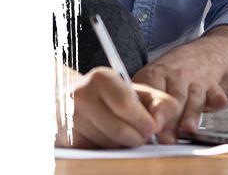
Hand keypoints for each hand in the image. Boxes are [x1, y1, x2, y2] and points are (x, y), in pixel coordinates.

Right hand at [56, 67, 178, 148]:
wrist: (69, 100)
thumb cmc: (110, 95)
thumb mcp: (134, 90)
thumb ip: (157, 100)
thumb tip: (159, 124)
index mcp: (100, 78)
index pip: (125, 104)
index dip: (142, 120)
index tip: (153, 129)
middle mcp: (81, 96)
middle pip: (118, 128)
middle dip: (137, 137)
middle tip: (144, 137)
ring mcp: (70, 119)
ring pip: (108, 144)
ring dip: (123, 145)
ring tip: (127, 135)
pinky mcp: (66, 141)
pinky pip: (96, 152)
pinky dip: (109, 150)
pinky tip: (110, 139)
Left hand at [132, 25, 227, 142]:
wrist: (206, 51)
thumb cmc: (173, 72)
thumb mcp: (153, 78)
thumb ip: (143, 101)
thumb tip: (129, 126)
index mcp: (155, 74)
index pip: (150, 90)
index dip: (148, 108)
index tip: (147, 124)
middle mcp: (176, 76)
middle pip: (172, 99)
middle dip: (169, 118)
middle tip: (164, 136)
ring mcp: (196, 80)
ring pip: (193, 98)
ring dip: (191, 113)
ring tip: (188, 128)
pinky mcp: (213, 85)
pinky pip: (216, 92)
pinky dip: (217, 98)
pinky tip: (218, 103)